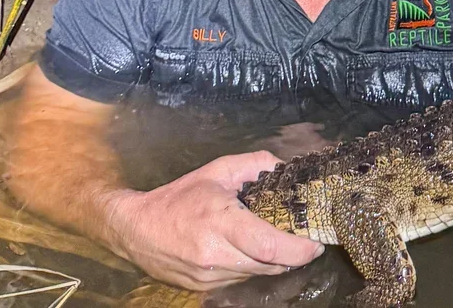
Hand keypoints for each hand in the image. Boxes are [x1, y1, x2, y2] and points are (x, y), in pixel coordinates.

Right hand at [102, 150, 324, 289]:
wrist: (136, 229)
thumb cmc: (178, 197)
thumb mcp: (216, 170)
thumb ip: (254, 164)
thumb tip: (284, 167)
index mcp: (221, 221)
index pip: (269, 246)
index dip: (299, 249)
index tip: (316, 242)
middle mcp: (216, 254)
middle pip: (269, 265)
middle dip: (294, 256)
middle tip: (306, 241)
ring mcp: (209, 275)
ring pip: (257, 275)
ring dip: (273, 262)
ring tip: (278, 243)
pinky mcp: (204, 287)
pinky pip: (240, 280)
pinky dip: (252, 267)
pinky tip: (249, 251)